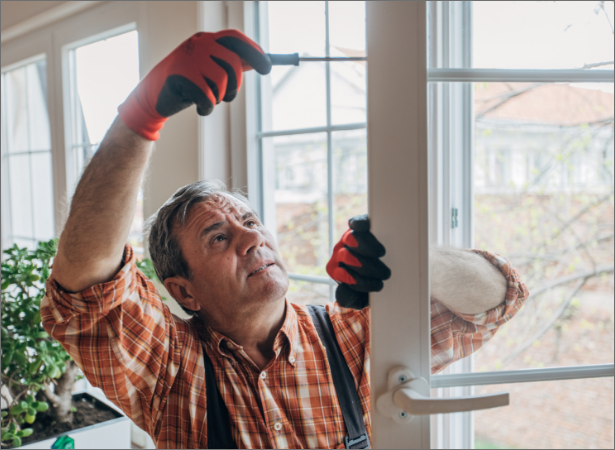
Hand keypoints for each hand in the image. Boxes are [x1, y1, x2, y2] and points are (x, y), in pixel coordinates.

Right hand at [118, 30, 271, 140]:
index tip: (267, 68)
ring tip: (208, 100)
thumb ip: (233, 63)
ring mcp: (188, 59)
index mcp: (207, 39)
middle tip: (228, 96)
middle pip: (233, 63)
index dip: (254, 52)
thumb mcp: (210, 69)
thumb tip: (262, 61)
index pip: (235, 39)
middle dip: (235, 86)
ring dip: (219, 99)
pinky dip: (207, 108)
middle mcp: (198, 44)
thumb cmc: (187, 83)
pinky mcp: (180, 76)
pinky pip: (207, 97)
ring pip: (222, 82)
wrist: (153, 97)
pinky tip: (200, 108)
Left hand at [326, 215, 390, 308]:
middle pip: (347, 257)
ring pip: (351, 238)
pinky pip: (357, 222)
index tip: (378, 285)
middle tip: (385, 273)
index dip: (359, 281)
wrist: (380, 268)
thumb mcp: (361, 295)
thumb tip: (342, 292)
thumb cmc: (371, 282)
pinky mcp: (359, 225)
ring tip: (381, 254)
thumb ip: (351, 298)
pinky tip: (367, 227)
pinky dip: (360, 224)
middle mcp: (340, 253)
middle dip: (367, 267)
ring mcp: (348, 238)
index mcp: (336, 270)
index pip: (340, 274)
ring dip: (367, 247)